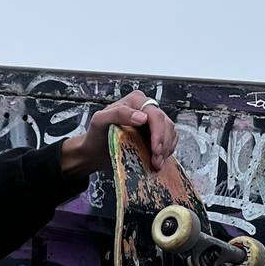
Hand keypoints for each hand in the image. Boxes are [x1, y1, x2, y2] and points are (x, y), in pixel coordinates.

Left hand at [60, 91, 178, 175]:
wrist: (94, 151)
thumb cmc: (95, 135)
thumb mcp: (100, 121)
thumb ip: (118, 113)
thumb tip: (142, 117)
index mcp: (135, 101)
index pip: (154, 114)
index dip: (158, 132)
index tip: (155, 150)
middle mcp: (146, 108)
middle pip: (165, 124)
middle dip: (163, 144)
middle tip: (156, 161)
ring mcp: (151, 122)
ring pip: (170, 132)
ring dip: (166, 150)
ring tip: (156, 164)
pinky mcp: (154, 134)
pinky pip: (169, 140)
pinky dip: (166, 151)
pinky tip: (158, 161)